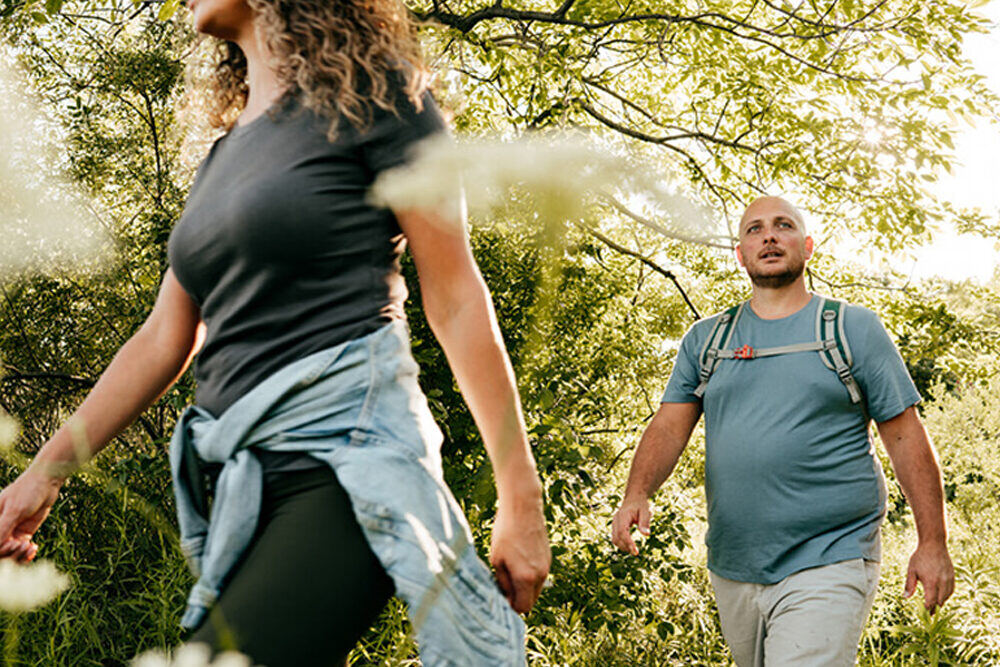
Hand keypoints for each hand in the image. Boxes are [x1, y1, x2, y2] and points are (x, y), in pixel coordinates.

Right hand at [0, 467, 62, 561]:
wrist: (47, 482)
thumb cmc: (27, 491)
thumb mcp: (14, 510)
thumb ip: (3, 528)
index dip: (0, 549)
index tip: (12, 544)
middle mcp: (0, 527)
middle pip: (0, 550)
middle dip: (10, 552)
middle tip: (23, 545)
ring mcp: (11, 531)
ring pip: (11, 551)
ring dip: (19, 554)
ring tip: (30, 547)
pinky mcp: (24, 532)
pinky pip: (21, 548)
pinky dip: (26, 552)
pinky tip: (34, 548)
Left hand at [489, 492, 549, 613]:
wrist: (523, 508)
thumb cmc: (505, 532)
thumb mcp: (496, 560)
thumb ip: (502, 583)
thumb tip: (505, 597)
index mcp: (527, 578)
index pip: (523, 608)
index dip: (511, 608)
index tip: (501, 599)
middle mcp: (541, 575)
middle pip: (531, 601)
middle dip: (518, 598)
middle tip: (503, 586)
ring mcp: (547, 566)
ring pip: (536, 588)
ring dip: (524, 587)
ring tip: (509, 570)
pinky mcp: (548, 557)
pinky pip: (539, 575)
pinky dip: (529, 575)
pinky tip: (518, 560)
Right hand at [611, 495, 650, 555]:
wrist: (634, 498)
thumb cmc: (641, 504)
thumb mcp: (646, 511)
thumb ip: (645, 522)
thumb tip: (646, 535)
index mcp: (623, 515)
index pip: (622, 532)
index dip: (628, 543)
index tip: (636, 552)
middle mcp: (616, 519)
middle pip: (616, 537)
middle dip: (625, 547)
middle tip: (636, 553)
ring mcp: (614, 523)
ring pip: (614, 539)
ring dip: (623, 547)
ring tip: (634, 550)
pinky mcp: (615, 526)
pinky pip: (615, 538)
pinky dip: (621, 544)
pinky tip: (630, 546)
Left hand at [904, 541, 954, 611]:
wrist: (934, 545)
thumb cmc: (920, 557)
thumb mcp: (911, 570)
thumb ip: (909, 585)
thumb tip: (905, 598)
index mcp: (931, 582)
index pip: (931, 602)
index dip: (927, 610)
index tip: (924, 614)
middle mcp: (942, 583)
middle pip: (940, 602)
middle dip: (934, 609)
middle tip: (928, 614)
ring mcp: (949, 580)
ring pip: (946, 598)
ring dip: (940, 602)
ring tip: (933, 605)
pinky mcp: (953, 577)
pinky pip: (951, 591)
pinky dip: (946, 596)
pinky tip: (940, 596)